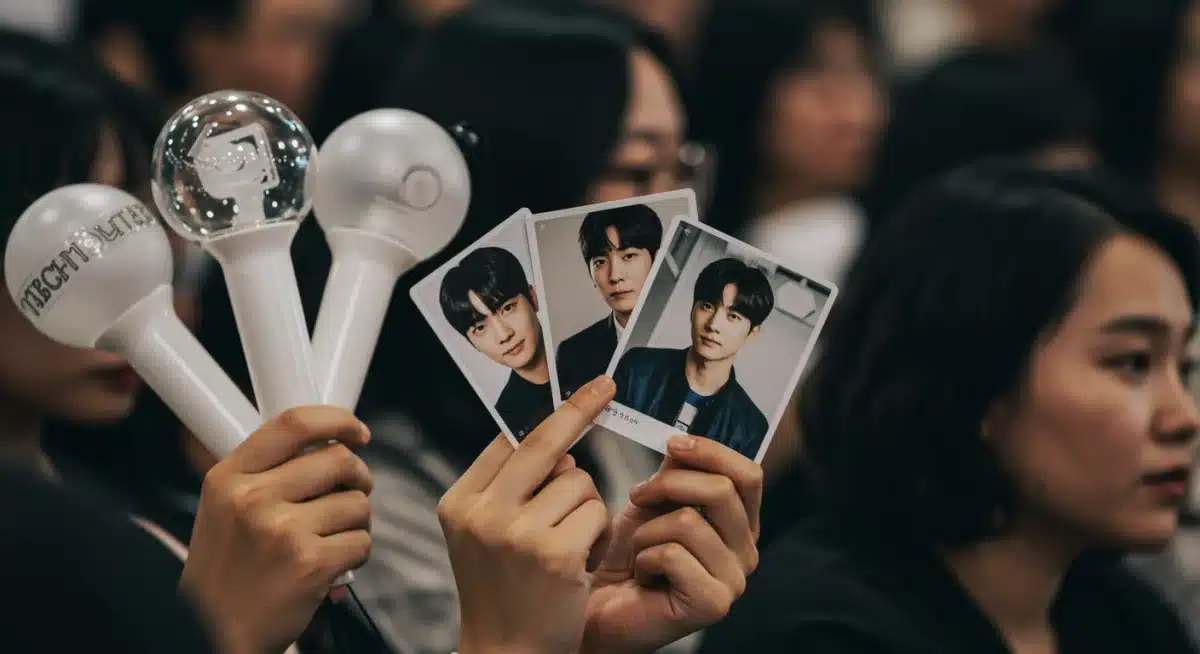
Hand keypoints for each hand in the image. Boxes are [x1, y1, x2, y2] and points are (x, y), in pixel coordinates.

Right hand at [181, 406, 373, 653]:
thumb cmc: (228, 570)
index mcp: (229, 477)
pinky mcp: (309, 562)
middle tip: (352, 495)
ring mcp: (281, 530)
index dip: (337, 420)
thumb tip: (332, 442)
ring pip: (357, 502)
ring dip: (356, 523)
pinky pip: (362, 541)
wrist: (217, 631)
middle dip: (358, 478)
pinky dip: (355, 555)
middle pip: (338, 459)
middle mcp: (251, 498)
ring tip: (331, 540)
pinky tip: (332, 567)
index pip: (294, 423)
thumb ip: (268, 471)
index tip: (357, 431)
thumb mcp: (226, 506)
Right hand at [439, 376, 615, 653]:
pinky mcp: (555, 554)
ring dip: (586, 510)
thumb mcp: (483, 534)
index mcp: (459, 503)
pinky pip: (596, 513)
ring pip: (579, 482)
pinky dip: (597, 536)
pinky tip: (578, 565)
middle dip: (579, 409)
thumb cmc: (503, 593)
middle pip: (542, 443)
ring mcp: (516, 534)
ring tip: (567, 548)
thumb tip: (561, 446)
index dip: (549, 412)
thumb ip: (508, 487)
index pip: (508, 440)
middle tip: (605, 386)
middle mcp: (482, 514)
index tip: (580, 388)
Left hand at [582, 435, 762, 653]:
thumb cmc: (626, 556)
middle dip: (668, 485)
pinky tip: (642, 575)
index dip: (712, 452)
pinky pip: (673, 554)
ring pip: (690, 521)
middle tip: (637, 496)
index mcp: (740, 525)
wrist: (598, 604)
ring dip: (647, 530)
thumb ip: (675, 473)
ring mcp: (733, 582)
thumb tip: (682, 442)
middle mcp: (746, 553)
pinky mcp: (712, 604)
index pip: (748, 475)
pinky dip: (645, 557)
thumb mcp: (652, 502)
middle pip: (721, 490)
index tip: (674, 444)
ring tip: (640, 549)